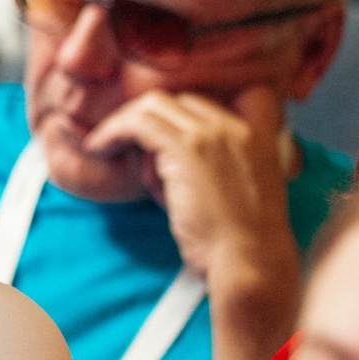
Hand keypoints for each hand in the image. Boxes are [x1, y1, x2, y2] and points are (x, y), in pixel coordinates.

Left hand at [83, 84, 301, 359]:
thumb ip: (210, 166)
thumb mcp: (234, 191)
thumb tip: (160, 159)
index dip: (184, 110)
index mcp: (260, 133)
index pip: (218, 98)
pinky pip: (140, 123)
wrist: (249, 261)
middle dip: (148, 120)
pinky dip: (113, 131)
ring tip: (104, 144)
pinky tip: (99, 147)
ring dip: (124, 123)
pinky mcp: (189, 149)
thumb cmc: (237, 241)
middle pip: (181, 100)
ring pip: (156, 105)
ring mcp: (214, 133)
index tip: (158, 132)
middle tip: (123, 142)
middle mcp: (239, 125)